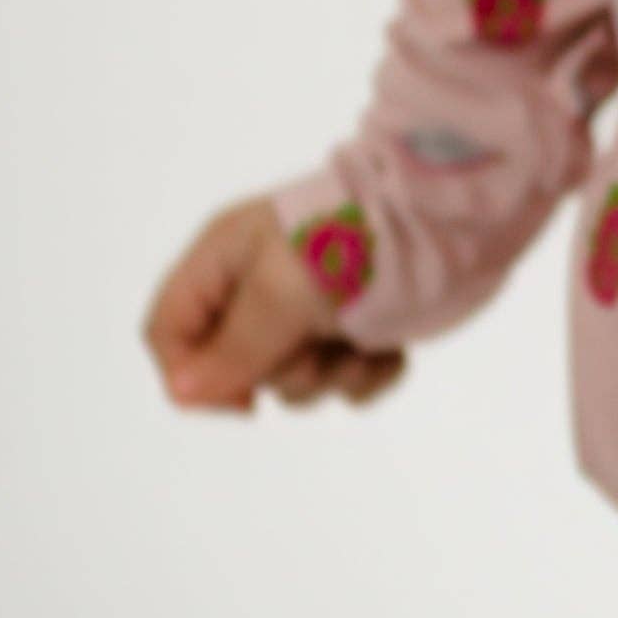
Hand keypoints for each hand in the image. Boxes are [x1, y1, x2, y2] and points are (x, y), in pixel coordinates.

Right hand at [141, 194, 408, 415]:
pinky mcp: (358, 330)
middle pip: (233, 369)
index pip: (169, 332)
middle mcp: (260, 287)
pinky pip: (345, 384)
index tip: (242, 398)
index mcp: (224, 260)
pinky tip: (388, 346)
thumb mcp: (282, 291)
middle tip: (314, 342)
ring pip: (293, 383)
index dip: (193, 375)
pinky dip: (369, 374)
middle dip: (280, 371)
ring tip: (359, 338)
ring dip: (331, 375)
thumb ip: (232, 347)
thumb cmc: (355, 241)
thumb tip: (180, 394)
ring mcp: (309, 311)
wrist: (448, 219)